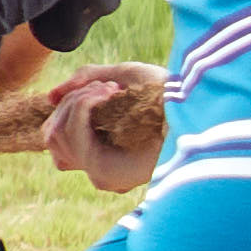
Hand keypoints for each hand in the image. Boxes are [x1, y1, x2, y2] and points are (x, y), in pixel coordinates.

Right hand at [39, 62, 167, 192]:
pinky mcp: (104, 174)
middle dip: (71, 102)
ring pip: (56, 135)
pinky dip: (82, 107)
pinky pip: (71, 137)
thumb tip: (50, 98)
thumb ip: (85, 82)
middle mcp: (98, 167)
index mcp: (103, 151)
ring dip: (76, 102)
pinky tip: (108, 95)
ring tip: (110, 90)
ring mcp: (100, 173)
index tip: (103, 87)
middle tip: (107, 87)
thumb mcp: (123, 77)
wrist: (200, 108)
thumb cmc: (170, 94)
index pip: (57, 136)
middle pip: (51, 135)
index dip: (68, 107)